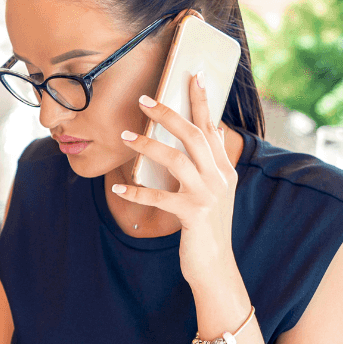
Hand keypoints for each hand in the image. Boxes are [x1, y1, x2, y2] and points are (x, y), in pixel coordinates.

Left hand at [115, 72, 238, 289]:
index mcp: (223, 170)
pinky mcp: (192, 215)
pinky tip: (119, 186)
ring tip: (124, 136)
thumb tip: (181, 145)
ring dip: (147, 145)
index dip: (202, 101)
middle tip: (143, 100)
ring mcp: (207, 196)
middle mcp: (219, 178)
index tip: (192, 75)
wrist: (215, 267)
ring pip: (176, 159)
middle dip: (169, 114)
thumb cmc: (205, 229)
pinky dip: (137, 191)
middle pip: (194, 135)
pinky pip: (159, 197)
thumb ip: (199, 169)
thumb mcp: (208, 194)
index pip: (212, 127)